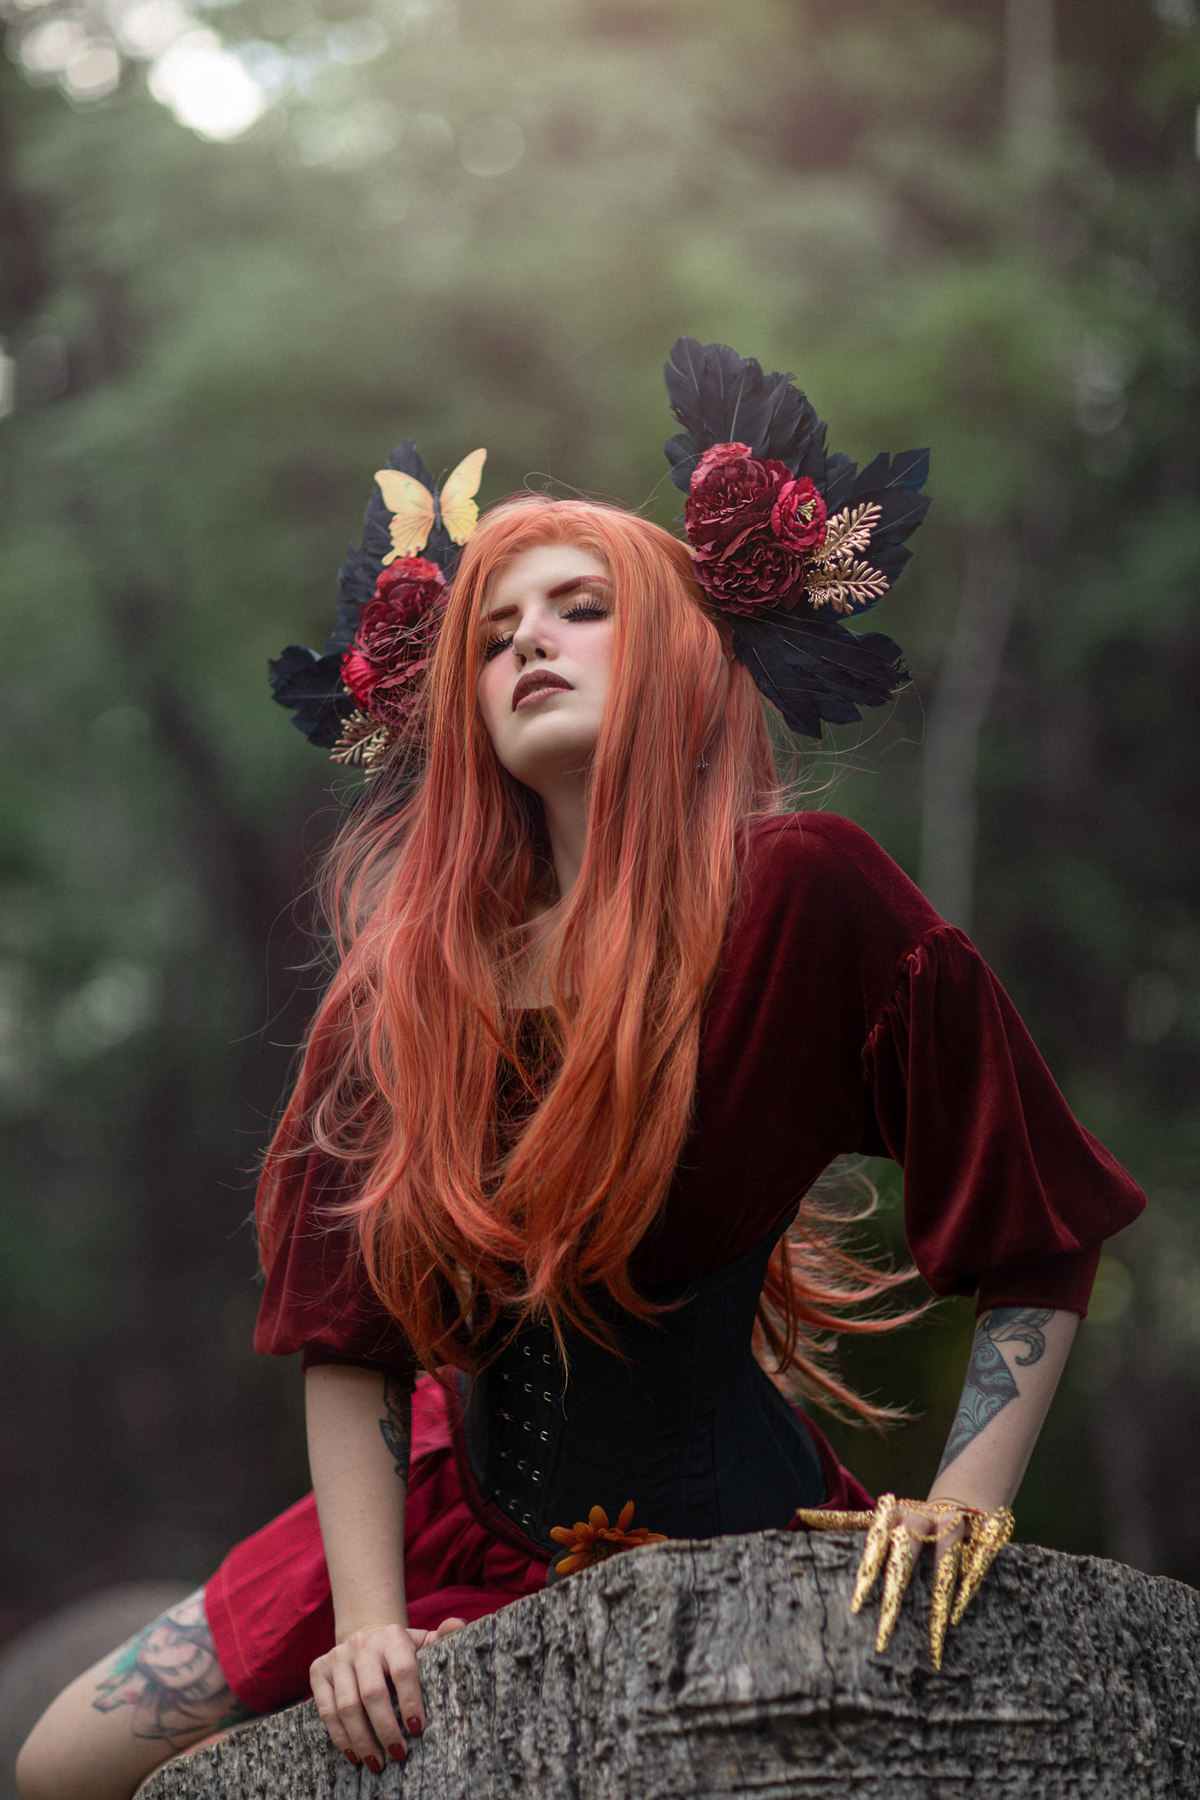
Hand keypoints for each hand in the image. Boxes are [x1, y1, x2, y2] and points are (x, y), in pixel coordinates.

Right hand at [309, 1617, 464, 1767]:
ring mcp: (338, 1657)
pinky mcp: (319, 1671)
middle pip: (372, 1693)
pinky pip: (325, 1710)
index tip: (417, 1729)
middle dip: (386, 1728)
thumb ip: (443, 1636)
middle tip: (398, 1754)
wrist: (364, 1636)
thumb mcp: (422, 1641)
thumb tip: (459, 1626)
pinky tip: (354, 1754)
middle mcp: (362, 1645)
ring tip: (377, 1762)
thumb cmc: (400, 1650)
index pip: (403, 1670)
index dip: (410, 1701)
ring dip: (362, 1739)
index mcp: (392, 1637)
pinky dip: (339, 1736)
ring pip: (346, 1706)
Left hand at [794, 1494, 1013, 1666]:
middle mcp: (924, 1517)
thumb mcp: (882, 1519)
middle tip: (884, 1632)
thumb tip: (800, 1512)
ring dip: (940, 1596)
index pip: (877, 1540)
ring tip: (933, 1633)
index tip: (855, 1605)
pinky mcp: (984, 1535)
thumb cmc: (913, 1521)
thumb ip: (845, 1519)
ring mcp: (955, 1525)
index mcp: (896, 1515)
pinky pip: (977, 1562)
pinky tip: (958, 1617)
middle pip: (908, 1550)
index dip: (868, 1569)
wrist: (965, 1499)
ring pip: (947, 1556)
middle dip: (897, 1591)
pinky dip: (968, 1588)